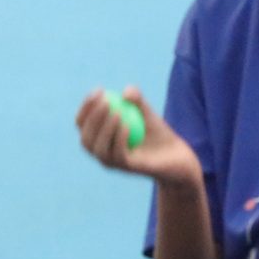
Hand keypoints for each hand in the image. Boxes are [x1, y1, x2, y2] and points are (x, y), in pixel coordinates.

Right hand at [74, 87, 201, 188]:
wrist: (176, 155)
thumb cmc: (156, 133)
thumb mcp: (147, 112)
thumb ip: (137, 100)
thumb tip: (126, 92)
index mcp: (99, 138)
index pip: (83, 123)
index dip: (87, 107)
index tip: (99, 91)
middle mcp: (101, 152)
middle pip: (86, 138)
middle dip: (92, 118)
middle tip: (105, 102)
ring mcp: (113, 162)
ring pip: (98, 149)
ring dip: (104, 128)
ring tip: (117, 111)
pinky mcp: (127, 168)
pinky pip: (117, 154)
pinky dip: (119, 138)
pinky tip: (126, 124)